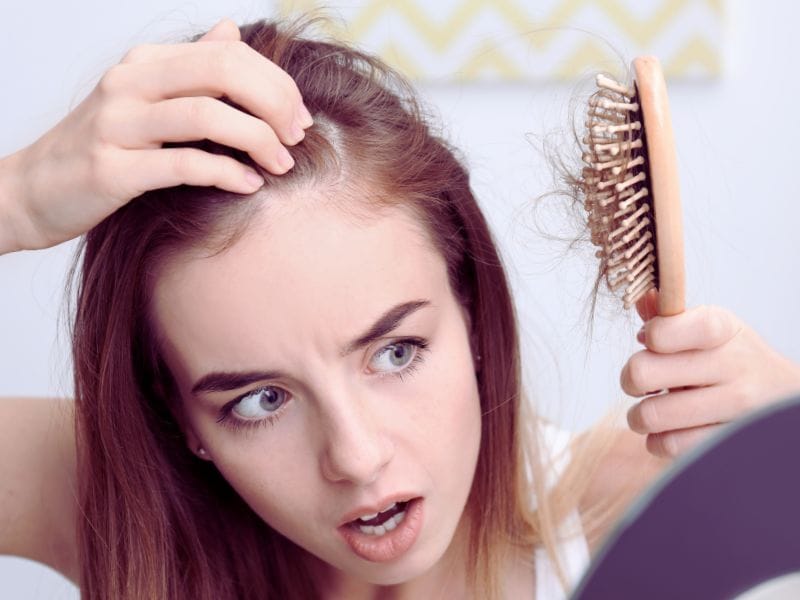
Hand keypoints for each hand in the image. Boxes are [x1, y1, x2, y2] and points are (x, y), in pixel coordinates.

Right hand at [1, 18, 312, 253]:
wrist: (33, 190)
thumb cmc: (102, 148)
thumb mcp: (144, 98)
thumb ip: (190, 67)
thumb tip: (232, 32)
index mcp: (144, 63)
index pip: (228, 53)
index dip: (275, 83)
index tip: (299, 118)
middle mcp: (129, 84)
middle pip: (223, 72)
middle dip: (274, 104)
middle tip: (296, 138)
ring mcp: (117, 125)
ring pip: (207, 116)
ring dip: (258, 141)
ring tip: (281, 165)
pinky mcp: (112, 171)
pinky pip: (185, 165)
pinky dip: (228, 174)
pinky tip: (250, 185)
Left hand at [622, 289, 799, 457]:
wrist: (783, 396)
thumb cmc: (731, 358)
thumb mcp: (709, 328)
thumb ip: (669, 317)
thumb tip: (641, 298)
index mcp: (721, 329)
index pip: (663, 330)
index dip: (648, 338)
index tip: (652, 343)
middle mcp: (732, 364)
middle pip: (642, 373)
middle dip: (629, 379)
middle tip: (639, 384)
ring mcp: (735, 405)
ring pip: (652, 415)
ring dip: (639, 416)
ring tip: (650, 411)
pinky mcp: (730, 440)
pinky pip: (669, 445)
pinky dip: (658, 441)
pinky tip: (669, 431)